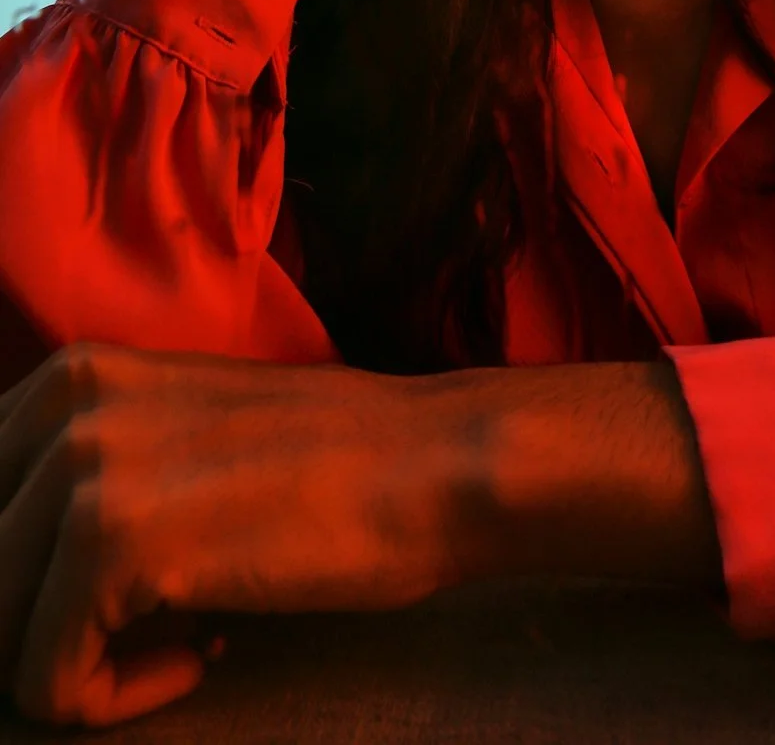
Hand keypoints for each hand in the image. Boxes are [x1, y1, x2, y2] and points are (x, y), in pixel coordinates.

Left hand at [0, 342, 476, 727]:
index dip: (30, 587)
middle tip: (150, 627)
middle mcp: (66, 403)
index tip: (113, 601)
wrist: (432, 467)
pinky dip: (116, 700)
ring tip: (181, 638)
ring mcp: (86, 467)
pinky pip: (49, 682)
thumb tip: (16, 575)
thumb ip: (88, 473)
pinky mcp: (115, 543)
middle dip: (46, 630)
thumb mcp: (178, 436)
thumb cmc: (327, 467)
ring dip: (82, 667)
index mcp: (71, 374)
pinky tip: (201, 655)